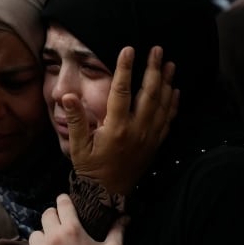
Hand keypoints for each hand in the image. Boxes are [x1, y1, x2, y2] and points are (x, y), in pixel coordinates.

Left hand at [27, 194, 125, 244]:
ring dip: (43, 238)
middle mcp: (54, 238)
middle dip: (53, 218)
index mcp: (73, 229)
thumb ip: (117, 230)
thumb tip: (126, 216)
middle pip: (46, 215)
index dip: (63, 201)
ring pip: (35, 235)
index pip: (62, 204)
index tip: (63, 202)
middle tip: (59, 225)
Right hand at [64, 46, 178, 194]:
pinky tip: (175, 90)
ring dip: (167, 82)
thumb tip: (68, 95)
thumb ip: (75, 119)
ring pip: (162, 105)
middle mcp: (136, 131)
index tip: (127, 49)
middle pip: (149, 93)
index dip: (124, 68)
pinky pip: (168, 121)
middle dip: (153, 69)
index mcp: (116, 128)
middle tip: (157, 49)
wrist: (108, 195)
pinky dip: (173, 104)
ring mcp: (149, 138)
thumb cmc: (90, 169)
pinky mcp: (155, 145)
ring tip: (170, 63)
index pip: (122, 91)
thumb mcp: (77, 146)